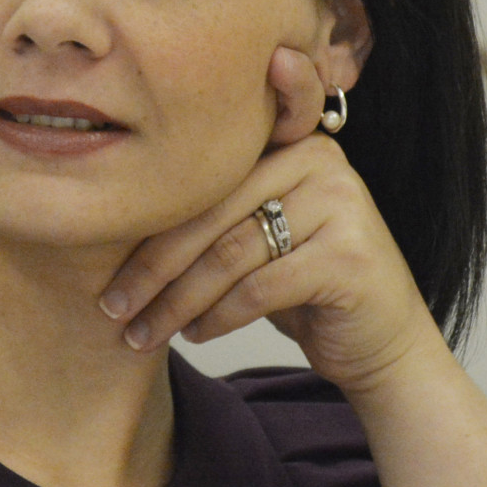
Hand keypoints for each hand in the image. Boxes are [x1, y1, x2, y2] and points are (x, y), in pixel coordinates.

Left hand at [98, 47, 445, 394]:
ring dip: (175, 301)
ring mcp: (340, 205)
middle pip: (209, 213)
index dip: (149, 221)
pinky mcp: (348, 257)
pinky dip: (218, 317)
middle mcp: (320, 160)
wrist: (384, 344)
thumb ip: (211, 212)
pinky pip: (258, 287)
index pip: (201, 178)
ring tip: (142, 331)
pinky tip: (194, 335)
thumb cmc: (305, 287)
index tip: (103, 267)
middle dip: (151, 268)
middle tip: (110, 307)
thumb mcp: (257, 235)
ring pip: (229, 254)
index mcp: (289, 142)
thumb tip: (115, 219)